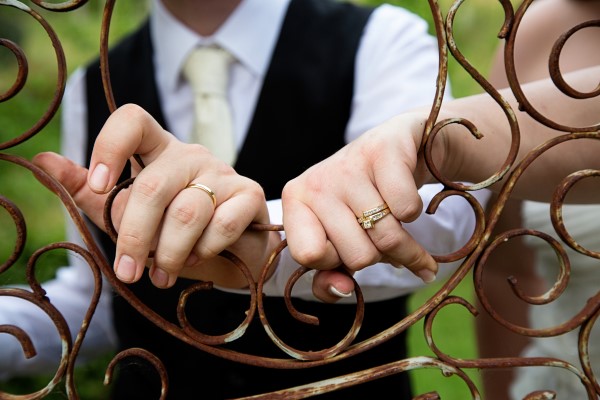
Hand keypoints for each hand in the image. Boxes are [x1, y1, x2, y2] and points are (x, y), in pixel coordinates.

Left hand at [34, 104, 277, 288]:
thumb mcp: (127, 213)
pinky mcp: (250, 195)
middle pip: (153, 186)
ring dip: (170, 254)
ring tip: (163, 274)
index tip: (99, 186)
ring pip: (188, 212)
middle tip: (129, 271)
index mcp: (157, 151)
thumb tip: (42, 160)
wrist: (232, 251)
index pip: (132, 120)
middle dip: (135, 237)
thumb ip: (89, 192)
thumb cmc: (174, 232)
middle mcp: (190, 155)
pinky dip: (205, 249)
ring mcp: (224, 172)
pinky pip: (222, 223)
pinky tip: (200, 257)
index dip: (110, 145)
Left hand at [282, 113, 439, 300]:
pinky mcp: (383, 151)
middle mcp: (316, 180)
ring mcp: (349, 164)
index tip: (344, 247)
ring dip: (405, 241)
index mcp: (295, 201)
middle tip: (378, 234)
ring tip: (399, 226)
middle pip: (358, 257)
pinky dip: (415, 211)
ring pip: (387, 237)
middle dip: (378, 254)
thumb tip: (343, 290)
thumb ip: (330, 278)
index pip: (309, 256)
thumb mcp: (339, 240)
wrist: (398, 146)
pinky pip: (407, 210)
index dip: (334, 260)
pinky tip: (407, 199)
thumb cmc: (362, 202)